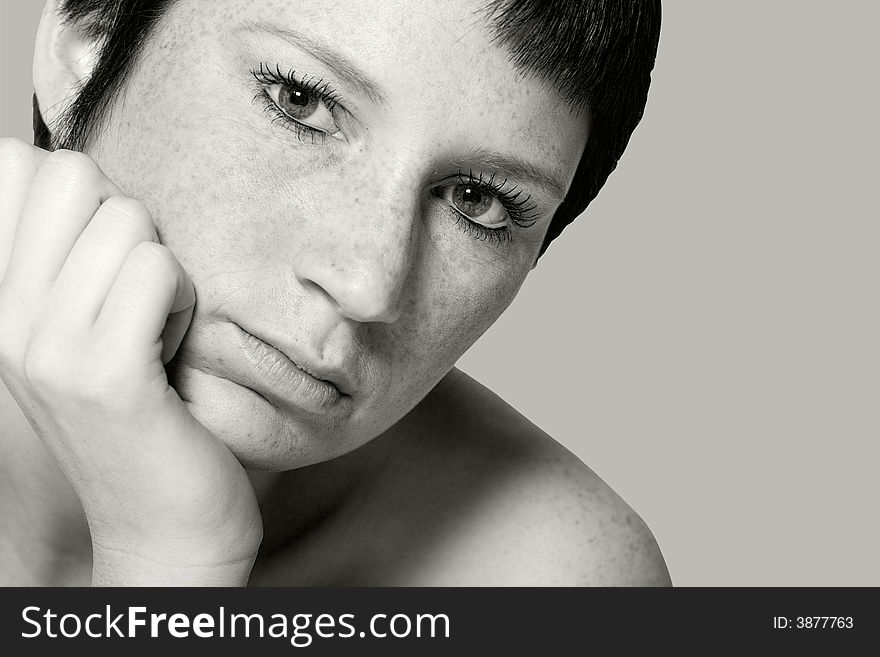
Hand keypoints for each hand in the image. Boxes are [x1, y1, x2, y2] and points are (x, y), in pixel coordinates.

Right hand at [0, 139, 262, 584]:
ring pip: (128, 221)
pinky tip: (175, 350)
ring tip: (159, 330)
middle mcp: (8, 319)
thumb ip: (70, 255)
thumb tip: (75, 165)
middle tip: (137, 293)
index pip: (13, 165)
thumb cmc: (144, 412)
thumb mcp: (82, 329)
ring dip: (166, 271)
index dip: (82, 192)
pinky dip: (186, 301)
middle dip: (128, 221)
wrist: (164, 521)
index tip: (102, 259)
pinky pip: (158, 271)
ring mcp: (51, 348)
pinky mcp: (108, 375)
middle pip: (72, 174)